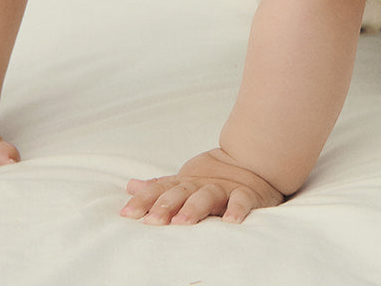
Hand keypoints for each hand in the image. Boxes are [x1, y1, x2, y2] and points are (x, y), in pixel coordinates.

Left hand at [120, 148, 283, 225]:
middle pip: (180, 193)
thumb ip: (160, 187)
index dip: (144, 201)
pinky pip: (241, 201)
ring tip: (182, 222)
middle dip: (165, 206)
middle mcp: (201, 185)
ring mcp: (223, 188)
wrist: (253, 158)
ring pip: (207, 196)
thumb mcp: (185, 181)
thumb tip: (130, 186)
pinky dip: (237, 209)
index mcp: (185, 183)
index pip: (160, 190)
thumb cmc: (215, 177)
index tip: (127, 214)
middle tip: (153, 220)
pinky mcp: (246, 194)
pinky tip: (230, 221)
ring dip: (194, 207)